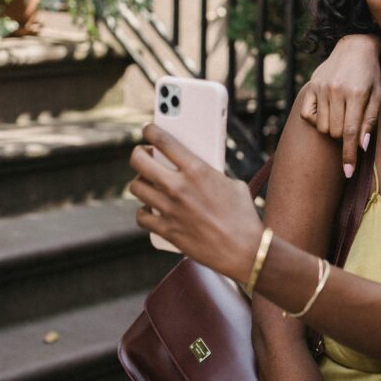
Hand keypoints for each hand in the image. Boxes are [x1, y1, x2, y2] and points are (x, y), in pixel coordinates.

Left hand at [129, 123, 262, 282]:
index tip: (148, 130)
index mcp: (197, 170)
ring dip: (140, 183)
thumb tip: (199, 172)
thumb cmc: (243, 216)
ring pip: (136, 188)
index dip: (151, 131)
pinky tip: (150, 210)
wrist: (244, 249)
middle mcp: (179, 187)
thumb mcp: (233, 185)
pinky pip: (141, 216)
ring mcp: (170, 209)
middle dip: (138, 155)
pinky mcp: (167, 230)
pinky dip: (144, 212)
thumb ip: (211, 175)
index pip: (164, 141)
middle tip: (143, 156)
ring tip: (148, 184)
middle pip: (139, 162)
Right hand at [301, 34, 380, 176]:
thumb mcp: (378, 95)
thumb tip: (361, 146)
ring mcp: (321, 88)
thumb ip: (369, 121)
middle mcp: (336, 91)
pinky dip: (317, 120)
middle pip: (335, 133)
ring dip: (332, 129)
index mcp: (357, 94)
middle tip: (351, 124)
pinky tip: (327, 110)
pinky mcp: (311, 86)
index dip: (349, 155)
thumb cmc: (370, 74)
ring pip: (322, 127)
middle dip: (344, 137)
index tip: (347, 172)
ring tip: (341, 114)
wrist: (354, 46)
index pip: (351, 133)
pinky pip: (308, 116)